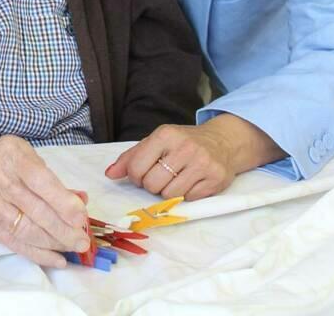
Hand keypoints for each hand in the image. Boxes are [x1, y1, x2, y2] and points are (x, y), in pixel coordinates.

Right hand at [0, 136, 90, 267]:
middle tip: (82, 241)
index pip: (41, 180)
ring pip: (25, 228)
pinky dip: (37, 253)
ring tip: (71, 248)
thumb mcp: (21, 161)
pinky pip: (13, 241)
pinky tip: (55, 258)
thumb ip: (50, 181)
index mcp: (11, 153)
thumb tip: (81, 200)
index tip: (82, 218)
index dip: (63, 202)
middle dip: (63, 228)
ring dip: (53, 242)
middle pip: (35, 208)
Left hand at [106, 123, 238, 200]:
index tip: (143, 173)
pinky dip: (186, 195)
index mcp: (166, 135)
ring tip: (176, 179)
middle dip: (152, 185)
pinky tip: (192, 182)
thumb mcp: (157, 142)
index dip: (135, 176)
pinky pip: (189, 199)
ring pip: (170, 195)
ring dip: (169, 191)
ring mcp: (202, 163)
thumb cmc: (183, 143)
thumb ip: (131, 157)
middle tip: (161, 177)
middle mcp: (185, 147)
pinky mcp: (216, 179)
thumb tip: (110, 174)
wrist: (223, 141)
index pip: (136, 167)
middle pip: (152, 184)